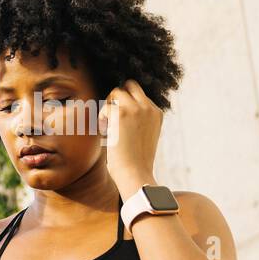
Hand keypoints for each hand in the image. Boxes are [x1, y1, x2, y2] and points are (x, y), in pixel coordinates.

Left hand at [99, 79, 160, 198]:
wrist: (135, 174)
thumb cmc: (135, 161)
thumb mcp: (143, 136)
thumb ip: (137, 120)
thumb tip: (117, 107)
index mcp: (157, 113)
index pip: (139, 95)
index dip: (126, 106)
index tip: (120, 124)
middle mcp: (149, 108)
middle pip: (130, 85)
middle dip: (117, 97)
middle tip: (111, 116)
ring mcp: (137, 108)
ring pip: (116, 92)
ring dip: (108, 107)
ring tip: (107, 127)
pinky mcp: (122, 113)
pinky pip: (106, 107)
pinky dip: (102, 119)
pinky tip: (105, 133)